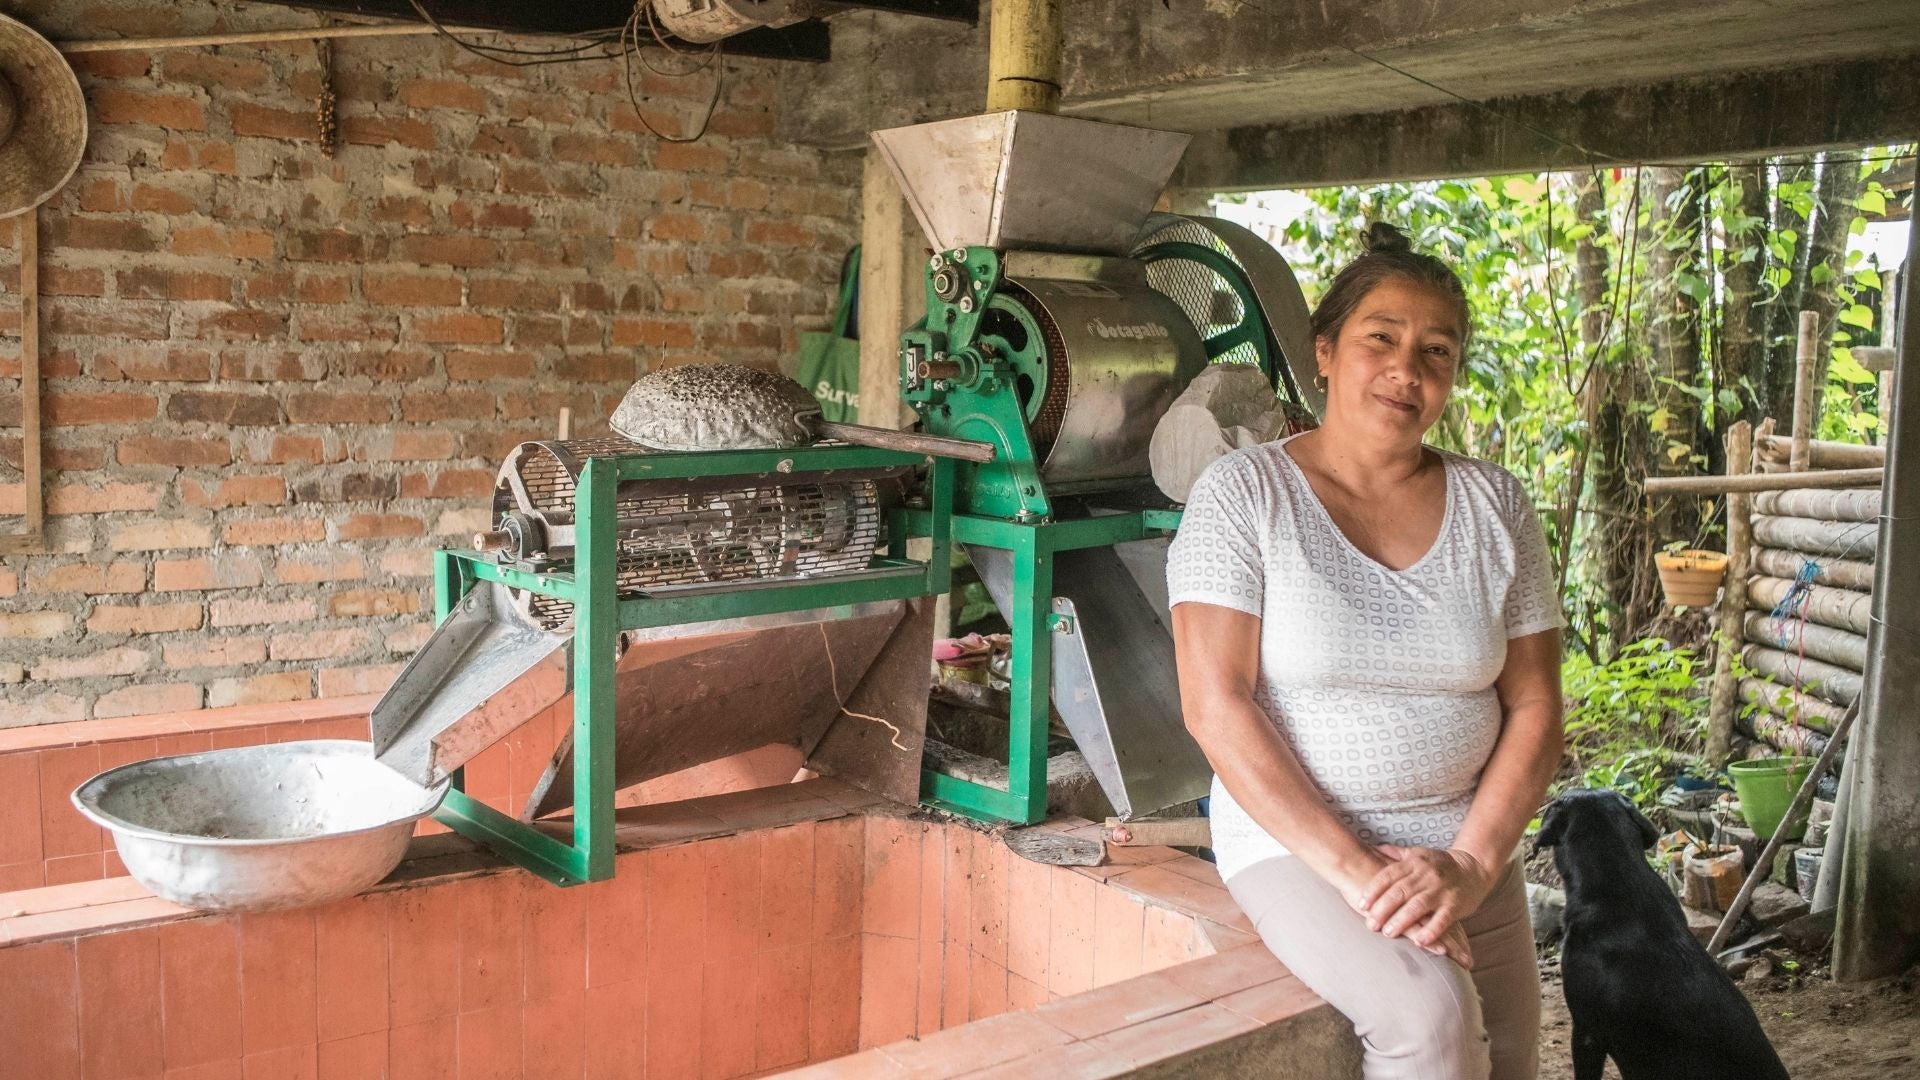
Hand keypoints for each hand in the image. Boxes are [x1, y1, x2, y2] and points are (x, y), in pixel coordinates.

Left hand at [1358, 846, 1496, 954]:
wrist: (1474, 867)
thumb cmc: (1440, 864)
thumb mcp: (1417, 854)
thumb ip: (1394, 854)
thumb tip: (1371, 848)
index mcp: (1414, 863)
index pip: (1389, 875)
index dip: (1373, 890)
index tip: (1361, 904)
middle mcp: (1426, 875)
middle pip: (1400, 892)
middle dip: (1382, 909)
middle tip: (1370, 925)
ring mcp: (1441, 890)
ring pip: (1418, 906)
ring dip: (1401, 921)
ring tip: (1388, 933)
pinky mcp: (1455, 905)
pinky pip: (1442, 919)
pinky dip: (1430, 931)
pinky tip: (1419, 941)